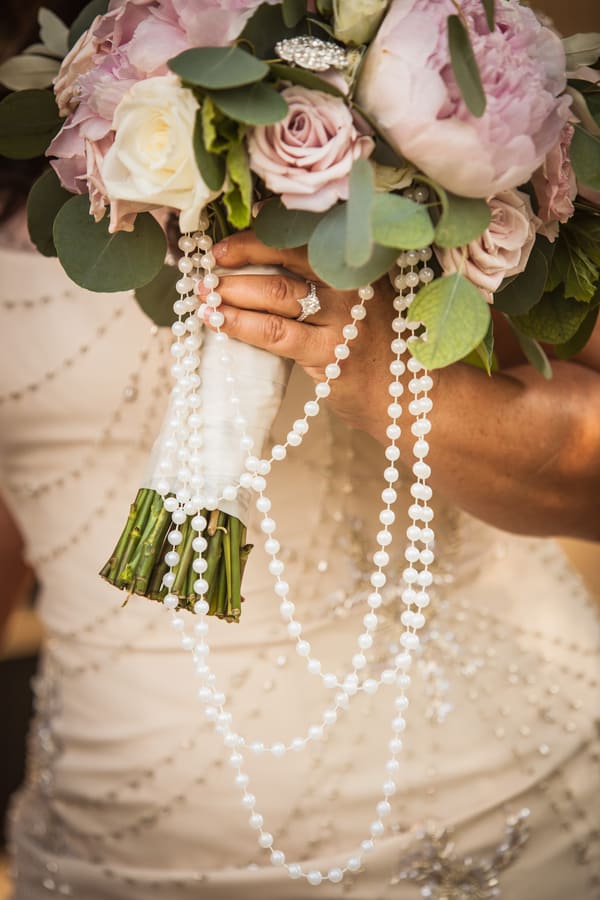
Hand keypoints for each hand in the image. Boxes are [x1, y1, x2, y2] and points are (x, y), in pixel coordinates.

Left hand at [200, 230, 398, 439]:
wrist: (404, 398)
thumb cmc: (371, 348)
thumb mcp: (358, 303)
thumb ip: (322, 281)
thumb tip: (255, 265)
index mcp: (357, 262)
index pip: (304, 233)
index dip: (262, 229)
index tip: (230, 236)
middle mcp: (353, 281)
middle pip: (288, 253)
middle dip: (242, 253)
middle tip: (211, 262)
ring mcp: (344, 317)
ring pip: (276, 292)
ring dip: (233, 290)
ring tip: (206, 294)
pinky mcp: (331, 352)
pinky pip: (276, 332)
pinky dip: (241, 323)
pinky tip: (220, 320)